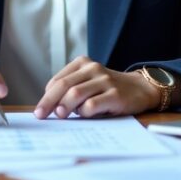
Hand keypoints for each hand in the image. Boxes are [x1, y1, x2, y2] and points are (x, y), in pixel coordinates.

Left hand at [33, 56, 159, 118]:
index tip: (40, 110)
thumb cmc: (108, 90)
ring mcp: (105, 80)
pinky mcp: (115, 95)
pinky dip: (84, 112)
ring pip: (75, 93)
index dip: (46, 96)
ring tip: (60, 116)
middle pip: (63, 86)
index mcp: (83, 63)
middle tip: (41, 115)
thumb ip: (71, 90)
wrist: (140, 89)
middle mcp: (93, 69)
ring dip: (64, 107)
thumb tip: (49, 108)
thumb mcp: (89, 84)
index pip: (58, 80)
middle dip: (48, 102)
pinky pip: (92, 105)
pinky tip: (86, 115)